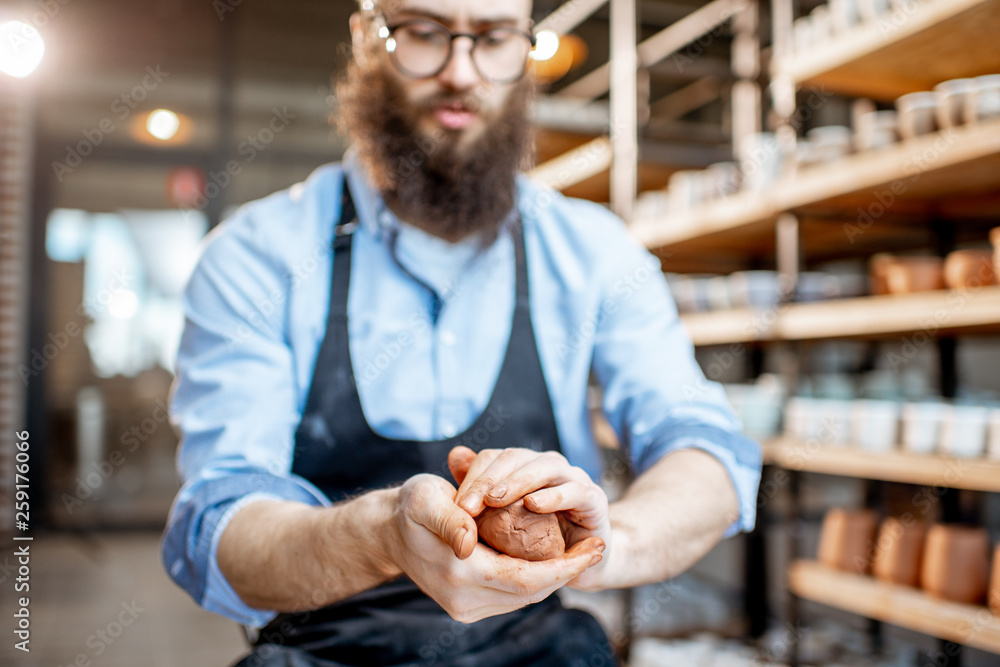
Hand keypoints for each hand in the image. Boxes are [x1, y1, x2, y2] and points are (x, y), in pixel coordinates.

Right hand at [381, 473, 605, 621]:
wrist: (388, 533)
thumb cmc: (410, 507)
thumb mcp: (424, 499)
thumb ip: (447, 518)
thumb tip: (468, 543)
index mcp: (458, 574)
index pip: (526, 579)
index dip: (564, 567)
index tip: (594, 546)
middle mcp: (464, 601)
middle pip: (532, 594)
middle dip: (568, 573)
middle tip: (597, 547)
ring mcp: (466, 608)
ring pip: (526, 598)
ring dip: (556, 578)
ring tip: (583, 553)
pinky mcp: (469, 607)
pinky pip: (514, 596)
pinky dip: (537, 580)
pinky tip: (554, 560)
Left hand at [448, 446, 612, 590]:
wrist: (580, 564)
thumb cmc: (537, 541)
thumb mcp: (502, 518)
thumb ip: (481, 487)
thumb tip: (455, 455)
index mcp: (525, 465)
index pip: (495, 458)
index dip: (474, 476)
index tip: (455, 504)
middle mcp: (549, 465)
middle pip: (516, 457)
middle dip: (490, 479)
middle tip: (468, 505)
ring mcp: (574, 478)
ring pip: (545, 467)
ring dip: (518, 482)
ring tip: (495, 499)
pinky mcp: (594, 498)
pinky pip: (574, 491)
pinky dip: (553, 496)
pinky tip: (532, 505)